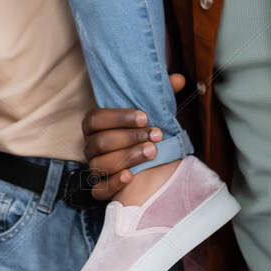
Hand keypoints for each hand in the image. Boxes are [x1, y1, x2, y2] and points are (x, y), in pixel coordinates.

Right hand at [82, 76, 184, 198]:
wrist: (158, 166)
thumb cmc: (150, 134)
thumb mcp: (158, 113)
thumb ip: (164, 94)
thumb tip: (178, 79)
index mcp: (97, 125)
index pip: (95, 118)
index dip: (118, 117)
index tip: (145, 117)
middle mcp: (92, 146)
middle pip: (100, 142)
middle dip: (130, 138)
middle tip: (155, 136)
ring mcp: (95, 168)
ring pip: (99, 164)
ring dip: (128, 157)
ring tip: (151, 152)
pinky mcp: (102, 189)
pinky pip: (98, 190)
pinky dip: (113, 183)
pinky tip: (130, 176)